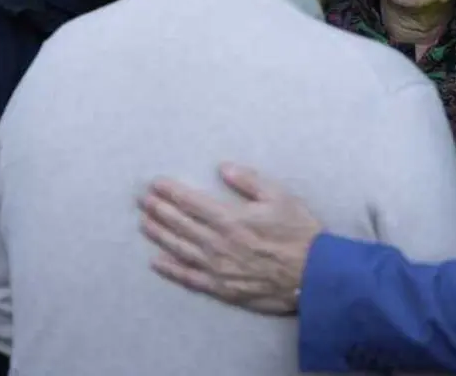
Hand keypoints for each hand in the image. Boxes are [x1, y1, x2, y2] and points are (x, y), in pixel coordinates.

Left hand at [138, 163, 321, 314]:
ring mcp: (217, 267)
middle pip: (179, 224)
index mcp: (230, 218)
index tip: (155, 184)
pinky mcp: (221, 288)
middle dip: (158, 210)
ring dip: (159, 235)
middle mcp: (217, 243)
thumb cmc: (299, 233)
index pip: (191, 202)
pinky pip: (189, 278)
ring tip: (144, 223)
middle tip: (142, 200)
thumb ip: (249, 181)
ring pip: (179, 248)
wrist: (313, 276)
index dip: (170, 192)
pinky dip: (170, 270)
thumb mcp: (280, 197)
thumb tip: (223, 168)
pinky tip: (157, 262)